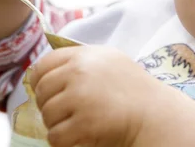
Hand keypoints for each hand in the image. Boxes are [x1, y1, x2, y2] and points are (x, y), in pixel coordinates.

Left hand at [29, 46, 194, 146]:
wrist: (153, 111)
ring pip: (47, 115)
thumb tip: (43, 71)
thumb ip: (80, 60)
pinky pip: (55, 136)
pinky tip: (78, 136)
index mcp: (83, 55)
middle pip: (41, 92)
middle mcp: (79, 72)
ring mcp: (80, 97)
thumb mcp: (108, 60)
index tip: (49, 92)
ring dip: (57, 123)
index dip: (40, 81)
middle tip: (65, 112)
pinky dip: (63, 141)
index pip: (43, 65)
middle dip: (49, 104)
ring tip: (76, 123)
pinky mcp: (83, 123)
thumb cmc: (132, 87)